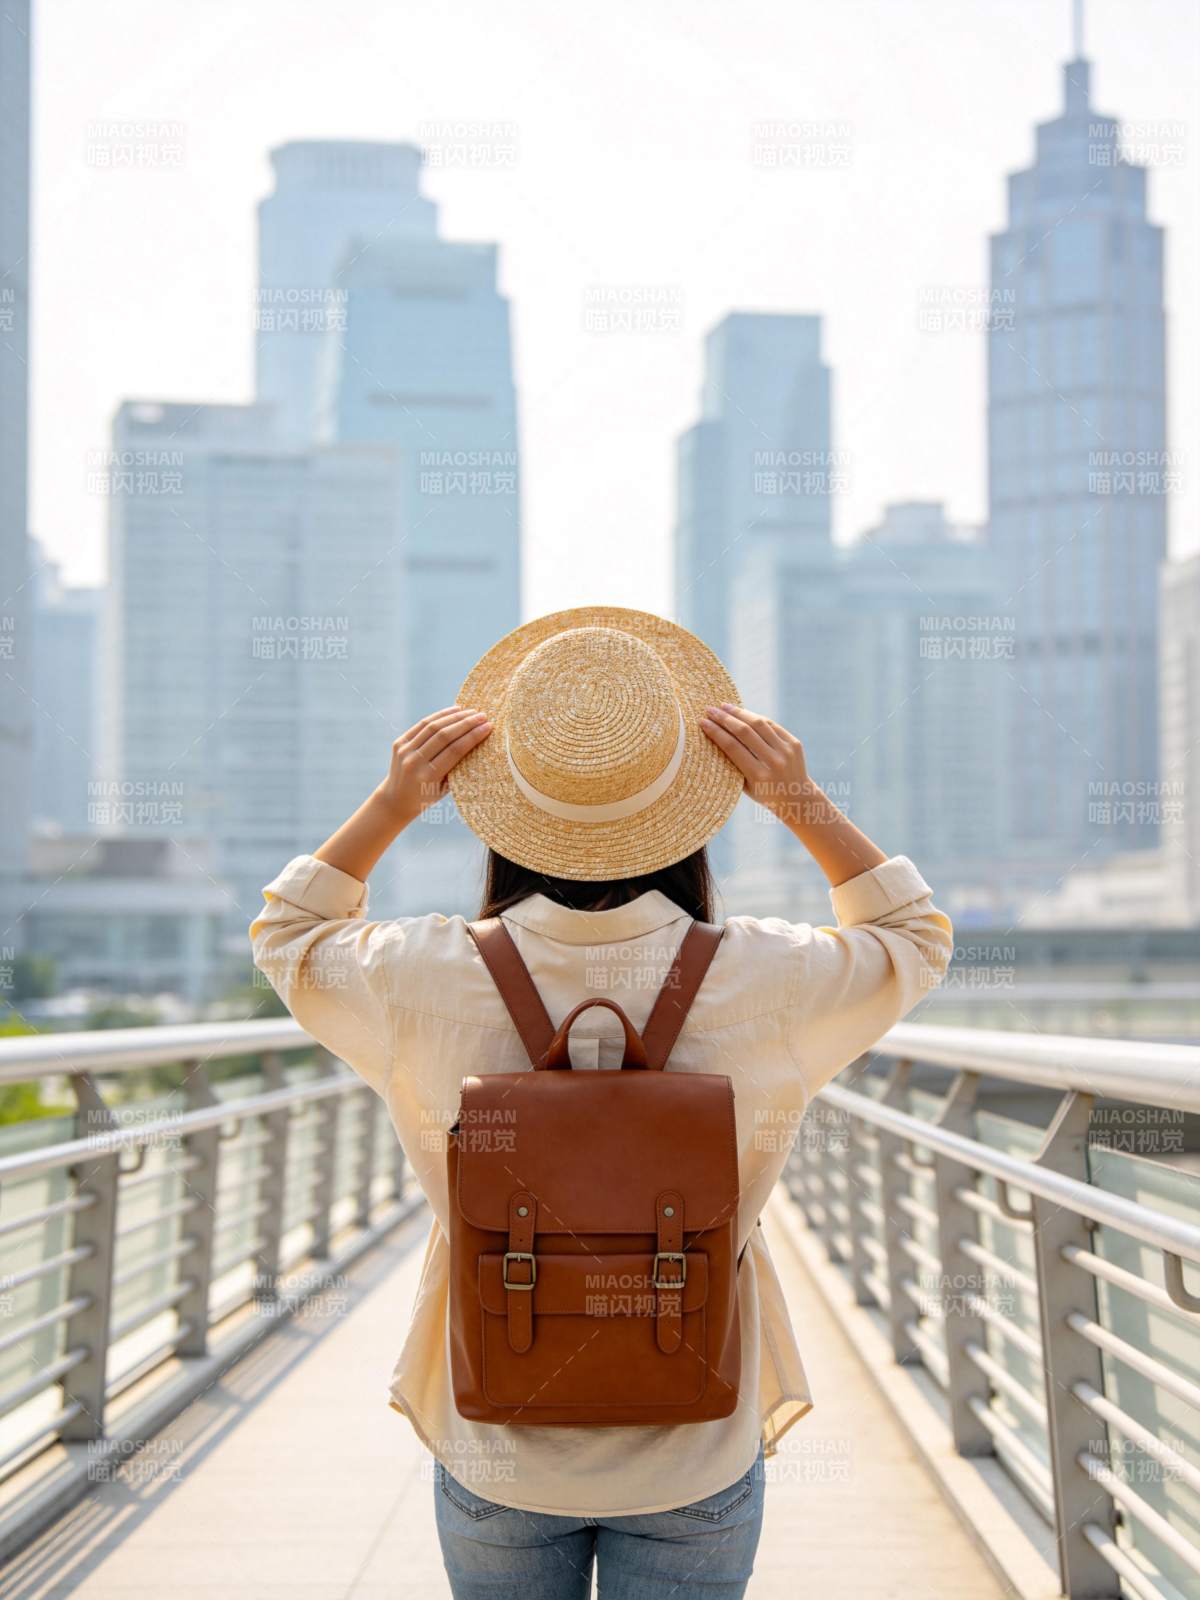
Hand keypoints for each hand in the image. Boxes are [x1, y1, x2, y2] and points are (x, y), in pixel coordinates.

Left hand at [375, 706, 492, 823]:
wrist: (396, 800)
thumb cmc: (427, 796)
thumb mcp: (445, 788)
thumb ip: (458, 767)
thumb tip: (477, 740)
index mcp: (428, 777)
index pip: (455, 750)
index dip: (473, 736)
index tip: (488, 727)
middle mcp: (414, 762)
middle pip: (444, 736)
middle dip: (466, 723)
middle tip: (483, 716)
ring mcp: (404, 751)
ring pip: (433, 727)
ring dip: (455, 716)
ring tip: (472, 711)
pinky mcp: (399, 743)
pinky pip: (421, 725)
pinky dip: (439, 715)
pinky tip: (454, 710)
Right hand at [699, 703, 811, 823]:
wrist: (798, 798)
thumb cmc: (765, 794)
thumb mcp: (746, 786)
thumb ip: (733, 764)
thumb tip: (715, 737)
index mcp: (758, 776)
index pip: (732, 747)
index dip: (716, 732)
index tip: (703, 722)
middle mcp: (774, 761)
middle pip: (744, 732)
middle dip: (724, 718)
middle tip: (710, 710)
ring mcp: (786, 751)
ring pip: (759, 724)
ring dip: (739, 713)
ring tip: (725, 707)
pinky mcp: (794, 743)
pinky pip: (772, 725)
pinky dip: (755, 718)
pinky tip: (743, 713)